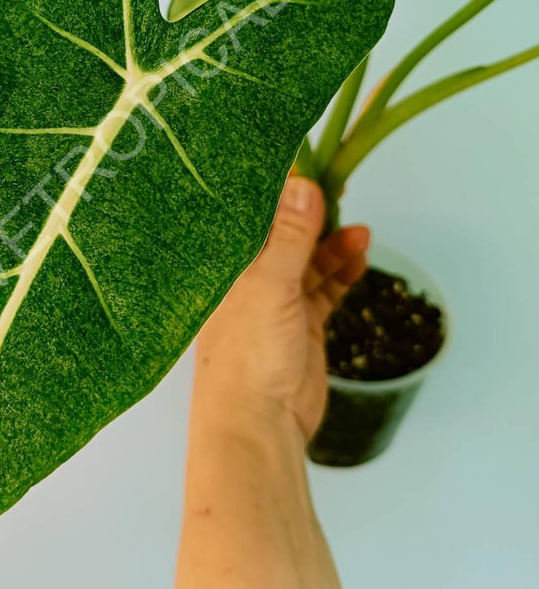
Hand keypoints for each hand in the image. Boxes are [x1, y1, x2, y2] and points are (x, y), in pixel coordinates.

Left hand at [195, 176, 369, 440]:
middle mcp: (247, 276)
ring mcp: (275, 299)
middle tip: (343, 186)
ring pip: (308, 257)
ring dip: (333, 242)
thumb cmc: (247, 356)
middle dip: (312, 211)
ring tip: (361, 230)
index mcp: (227, 264)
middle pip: (283, 232)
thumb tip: (304, 185)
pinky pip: (324, 286)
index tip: (308, 162)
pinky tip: (360, 254)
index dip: (278, 187)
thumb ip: (288, 236)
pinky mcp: (300, 323)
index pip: (250, 213)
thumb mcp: (270, 285)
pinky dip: (342, 270)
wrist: (258, 426)